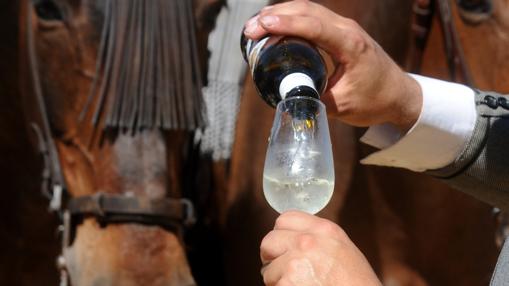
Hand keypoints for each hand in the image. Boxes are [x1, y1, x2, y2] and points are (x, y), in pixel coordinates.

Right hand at [244, 0, 421, 131]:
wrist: (399, 95)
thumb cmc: (376, 100)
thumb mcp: (342, 106)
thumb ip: (313, 101)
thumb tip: (285, 100)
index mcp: (350, 44)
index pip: (313, 25)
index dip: (285, 24)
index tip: (261, 27)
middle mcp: (347, 29)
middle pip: (306, 9)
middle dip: (275, 15)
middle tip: (250, 31)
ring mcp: (344, 27)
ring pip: (308, 9)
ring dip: (281, 13)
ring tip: (256, 27)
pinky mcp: (340, 32)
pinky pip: (312, 17)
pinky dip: (291, 19)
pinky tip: (275, 28)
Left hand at [260, 211, 380, 285]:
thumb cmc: (357, 284)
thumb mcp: (343, 250)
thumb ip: (319, 239)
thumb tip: (293, 237)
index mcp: (325, 230)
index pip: (285, 218)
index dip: (281, 235)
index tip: (284, 247)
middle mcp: (308, 242)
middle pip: (269, 241)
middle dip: (272, 257)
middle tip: (284, 270)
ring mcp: (296, 262)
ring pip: (268, 269)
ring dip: (277, 280)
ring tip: (299, 285)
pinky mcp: (287, 282)